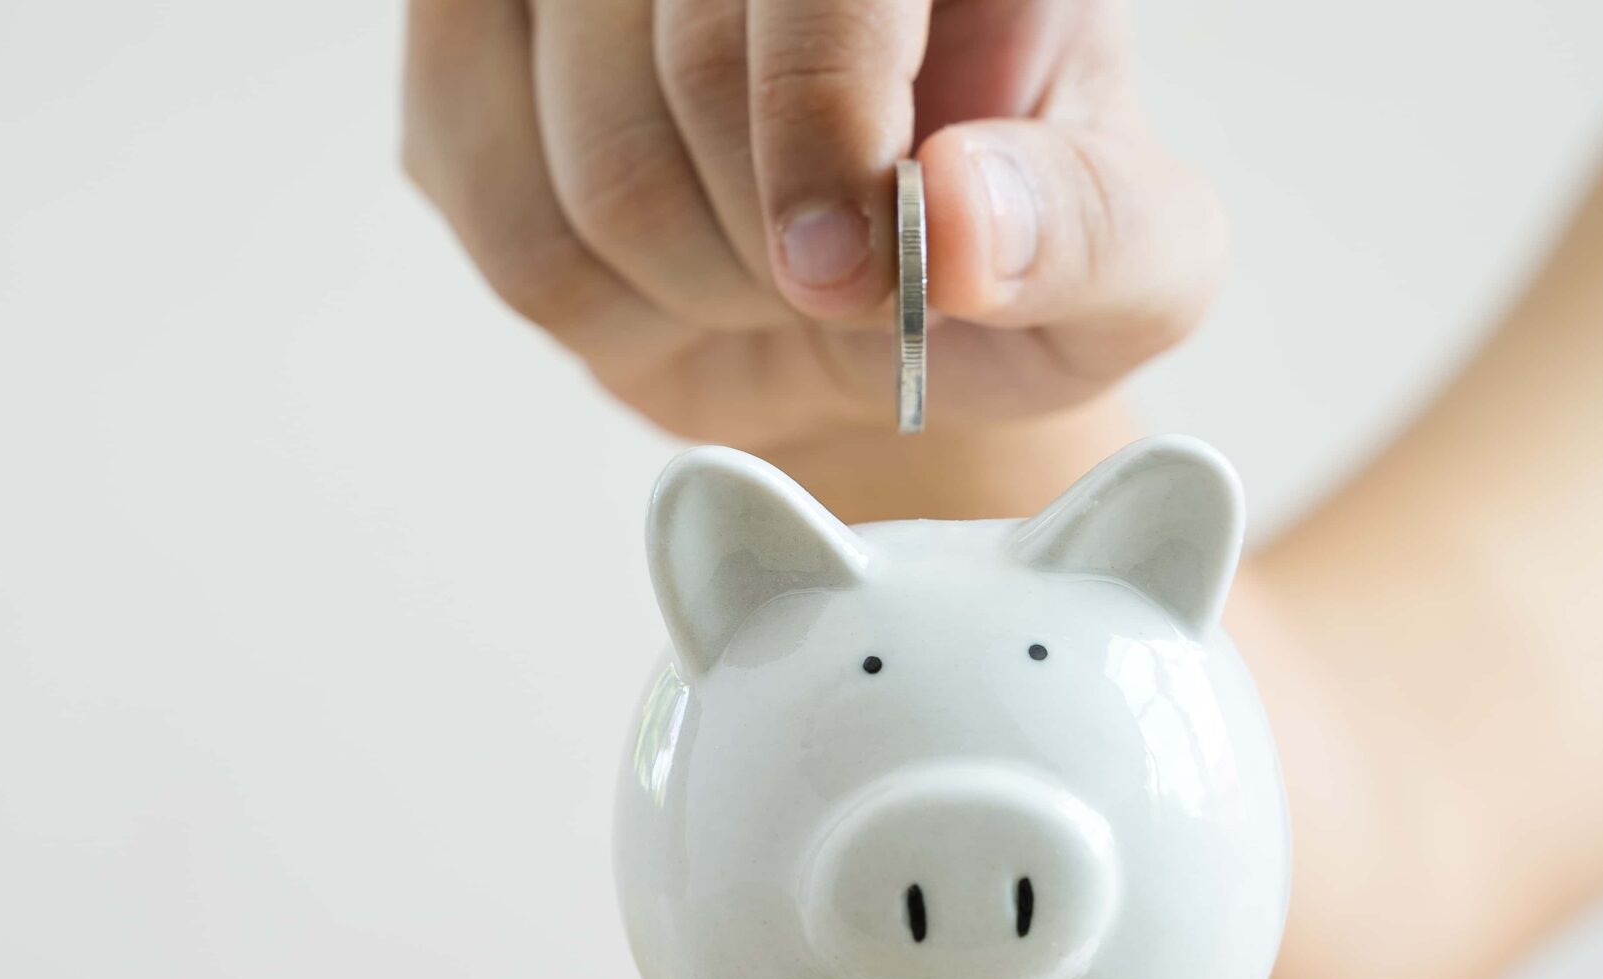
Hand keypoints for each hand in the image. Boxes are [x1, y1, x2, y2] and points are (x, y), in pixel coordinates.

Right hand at [402, 0, 1223, 450]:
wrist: (864, 316)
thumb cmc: (1004, 265)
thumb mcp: (1130, 273)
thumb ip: (1092, 234)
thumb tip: (964, 222)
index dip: (821, 122)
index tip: (845, 269)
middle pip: (689, 68)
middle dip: (768, 243)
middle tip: (828, 283)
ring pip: (592, 162)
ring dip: (687, 284)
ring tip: (756, 275)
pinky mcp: (471, 37)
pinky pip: (497, 214)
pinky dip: (591, 300)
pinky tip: (660, 271)